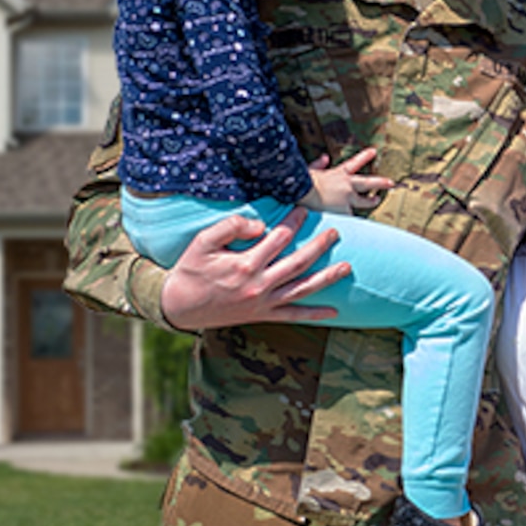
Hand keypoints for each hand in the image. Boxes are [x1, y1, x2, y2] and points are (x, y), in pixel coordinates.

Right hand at [158, 206, 349, 330]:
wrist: (179, 306)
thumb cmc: (190, 270)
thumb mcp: (203, 241)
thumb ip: (231, 226)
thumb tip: (260, 225)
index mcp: (245, 263)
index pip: (279, 238)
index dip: (294, 221)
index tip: (304, 209)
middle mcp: (259, 284)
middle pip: (298, 262)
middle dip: (319, 245)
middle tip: (335, 232)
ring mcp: (263, 302)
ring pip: (302, 288)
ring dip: (327, 278)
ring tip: (346, 266)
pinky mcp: (262, 315)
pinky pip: (293, 316)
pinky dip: (314, 314)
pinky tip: (333, 312)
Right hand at [300, 148, 393, 214]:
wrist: (304, 191)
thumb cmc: (304, 181)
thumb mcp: (311, 170)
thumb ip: (319, 164)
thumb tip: (324, 157)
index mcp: (338, 174)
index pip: (354, 163)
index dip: (365, 157)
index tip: (374, 151)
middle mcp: (347, 184)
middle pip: (368, 182)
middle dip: (381, 182)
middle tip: (391, 182)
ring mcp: (348, 198)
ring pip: (364, 201)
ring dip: (372, 201)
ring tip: (377, 200)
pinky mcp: (345, 210)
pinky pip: (352, 217)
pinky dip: (353, 221)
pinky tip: (359, 225)